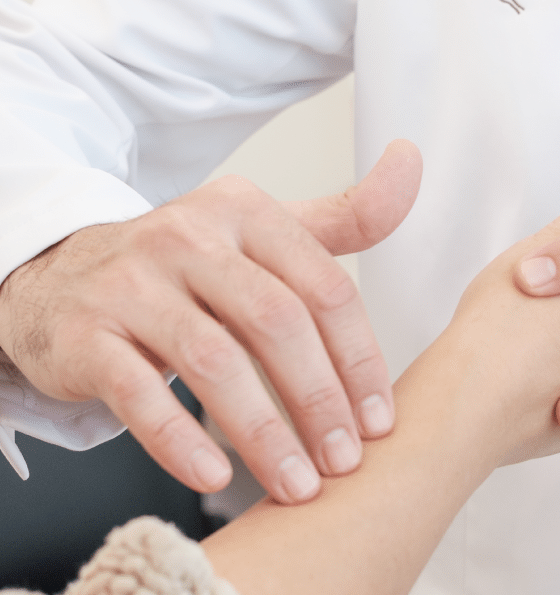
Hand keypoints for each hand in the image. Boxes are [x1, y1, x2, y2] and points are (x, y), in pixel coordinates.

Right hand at [0, 140, 421, 503]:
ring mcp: (132, 283)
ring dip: (264, 432)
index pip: (324, 287)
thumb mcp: (265, 229)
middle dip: (321, 399)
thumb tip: (410, 161)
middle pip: (277, 322)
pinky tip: (215, 476)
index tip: (380, 419)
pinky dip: (179, 440)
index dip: (361, 357)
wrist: (63, 277)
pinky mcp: (85, 333)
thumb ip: (344, 214)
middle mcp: (189, 237)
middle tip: (345, 461)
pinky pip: (138, 392)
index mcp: (245, 210)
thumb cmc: (189, 263)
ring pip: (214, 361)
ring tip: (297, 484)